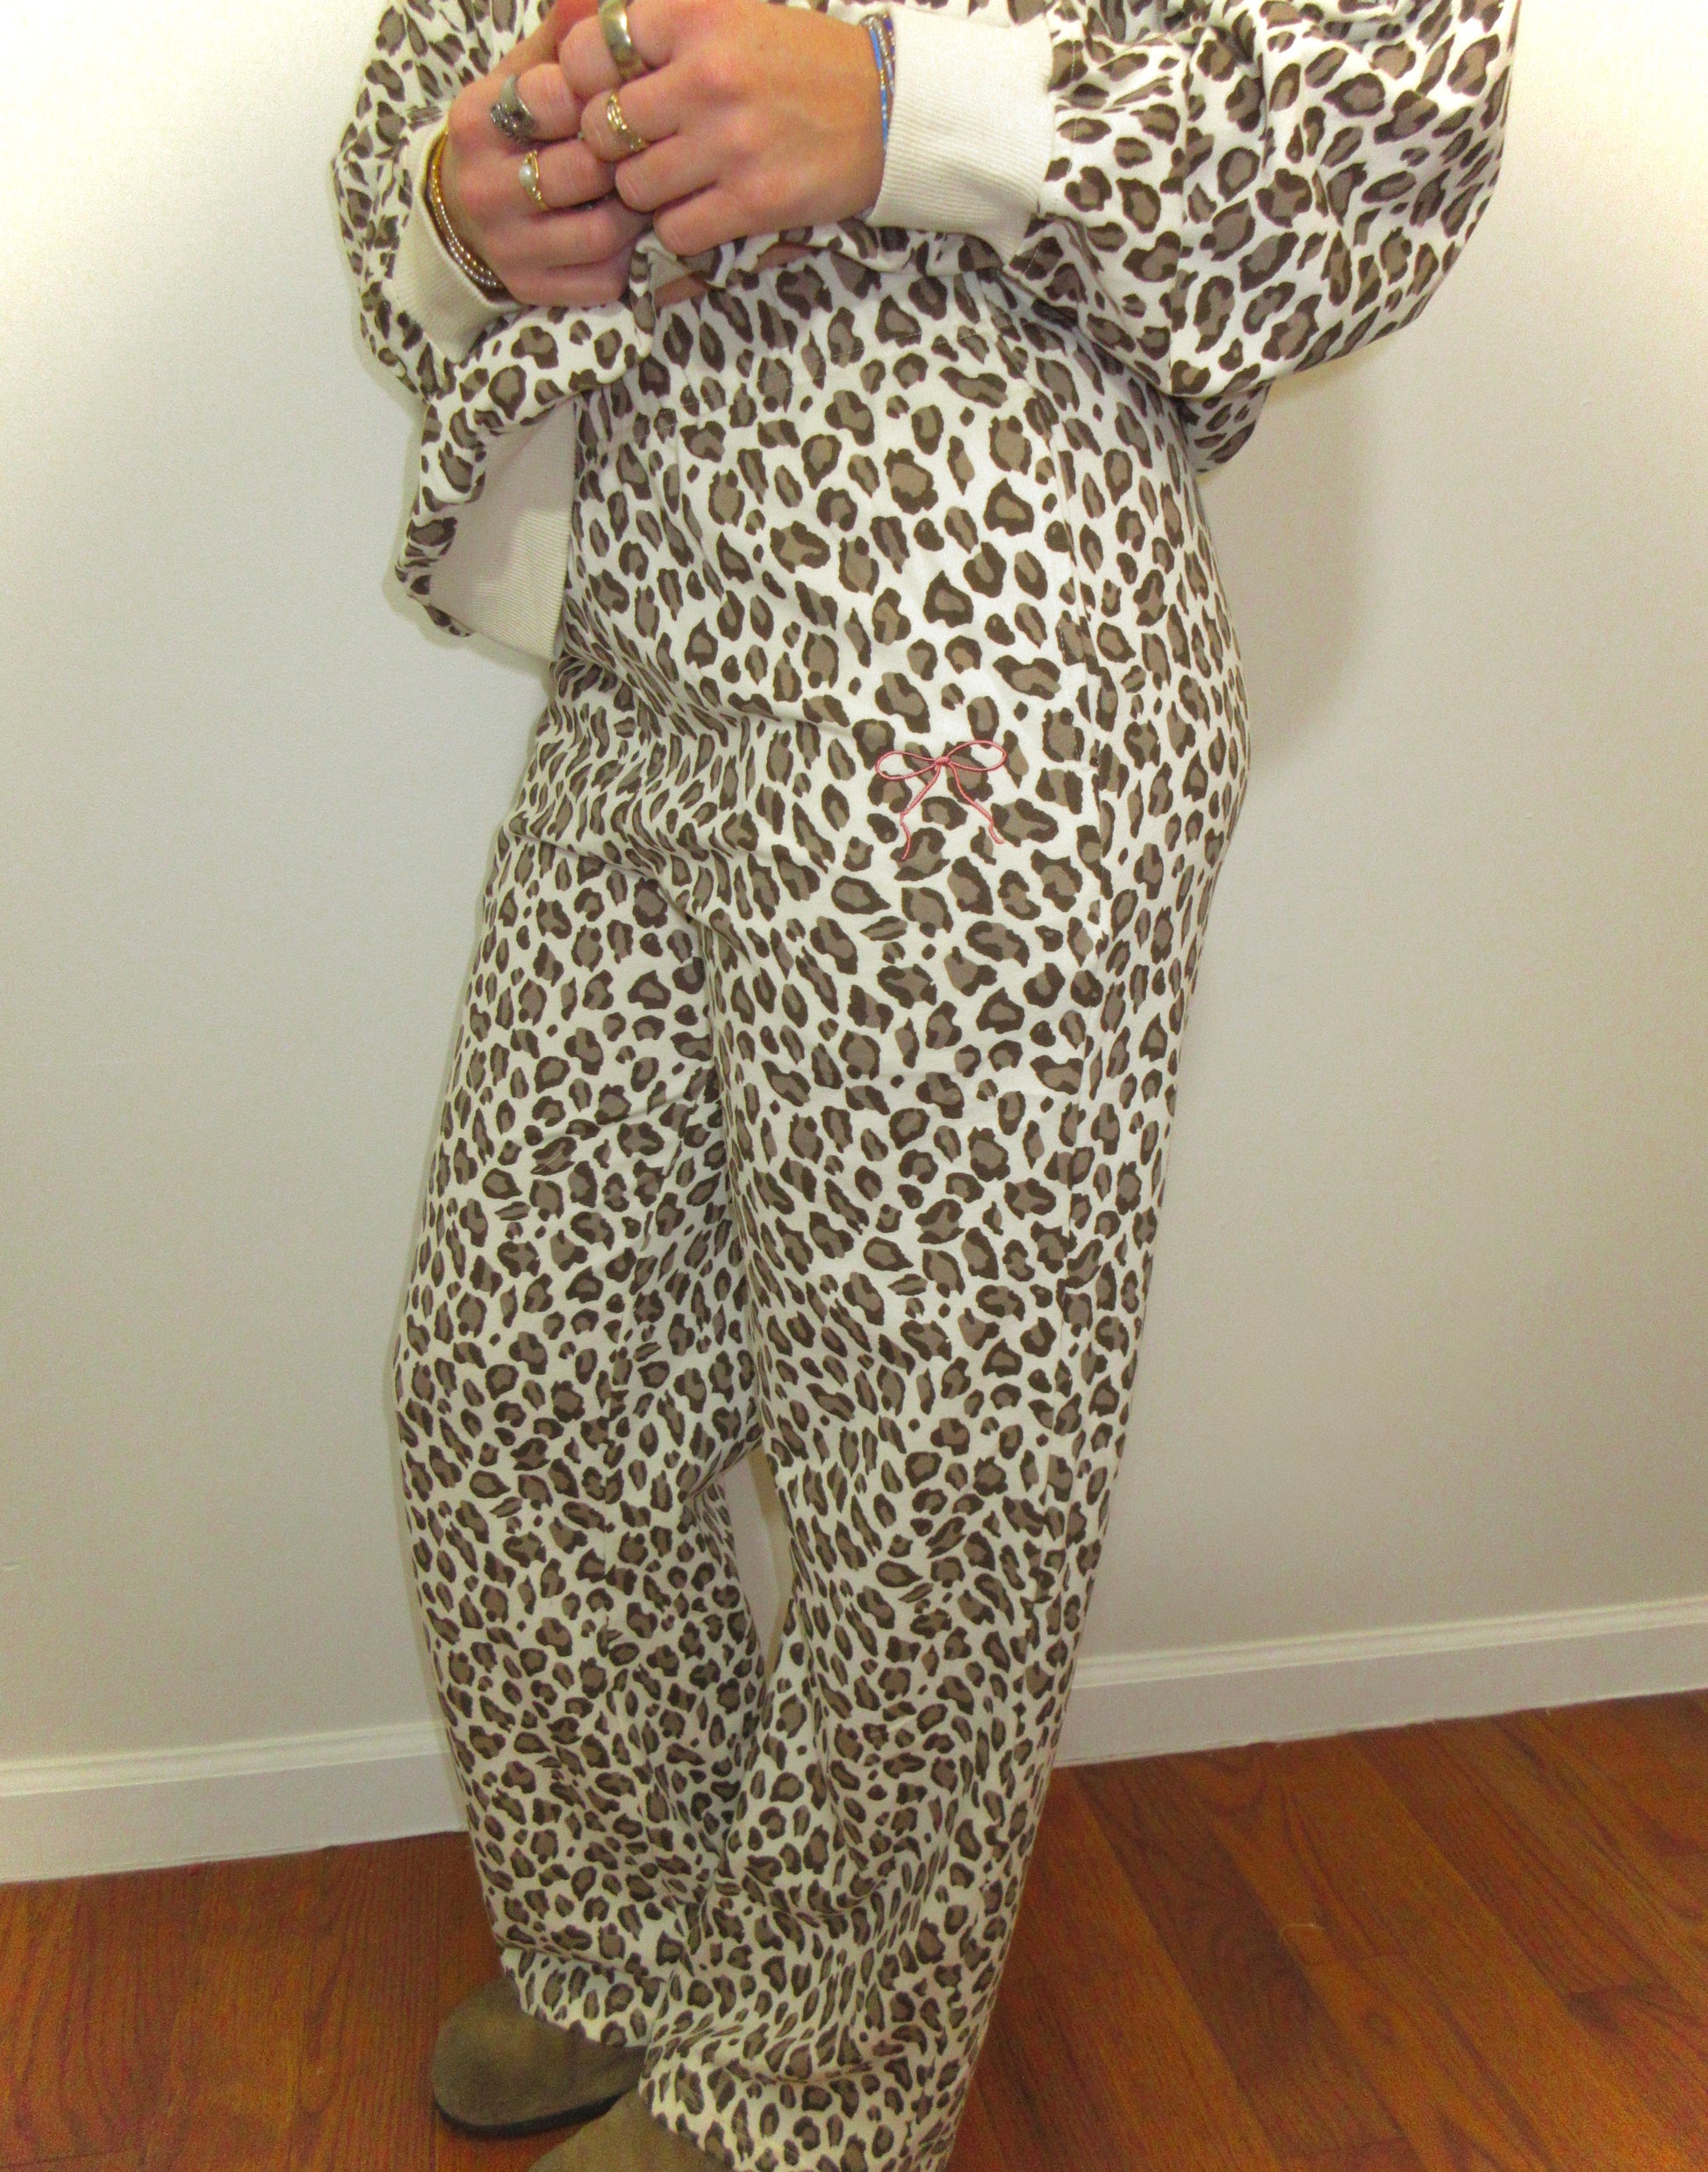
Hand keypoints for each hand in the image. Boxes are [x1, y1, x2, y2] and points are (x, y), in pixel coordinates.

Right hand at [438, 0, 648, 305]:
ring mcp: (507, 246)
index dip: (596, 98)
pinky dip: (627, 259)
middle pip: (582, 171)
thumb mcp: (526, 76)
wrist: (468, 212)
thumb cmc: (516, 133)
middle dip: (625, 159)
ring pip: (600, 233)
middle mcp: (483, 187)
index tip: (615, 98)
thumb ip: (561, 42)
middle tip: (648, 150)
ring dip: (635, 212)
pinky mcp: (531, 289)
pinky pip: (601, 280)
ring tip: (643, 191)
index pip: (549, 101)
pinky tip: (628, 235)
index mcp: (479, 121)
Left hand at [558, 0, 884, 261]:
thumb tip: (583, 50)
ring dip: (645, 192)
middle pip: (605, 127)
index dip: (586, 81)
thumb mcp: (730, 12)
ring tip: (676, 179)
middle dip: (613, 144)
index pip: (592, 52)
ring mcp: (731, 144)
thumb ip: (663, 23)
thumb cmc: (798, 61)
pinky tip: (702, 207)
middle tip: (639, 147)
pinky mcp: (754, 201)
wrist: (886, 109)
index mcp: (698, 18)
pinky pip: (675, 230)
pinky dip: (678, 227)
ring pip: (634, 186)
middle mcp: (709, 77)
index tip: (606, 94)